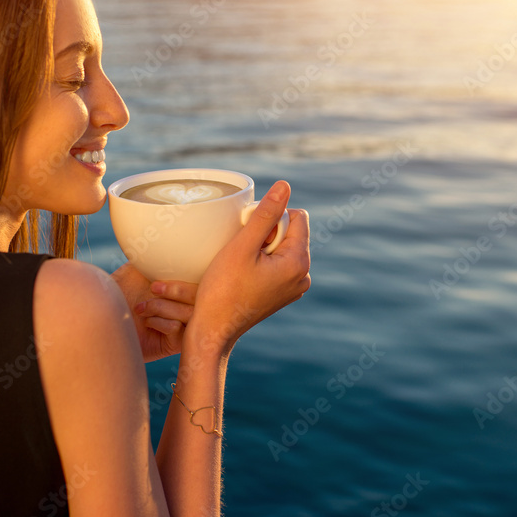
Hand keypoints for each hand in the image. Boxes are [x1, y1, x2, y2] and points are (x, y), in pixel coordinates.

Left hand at [111, 262, 197, 362]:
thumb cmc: (119, 290)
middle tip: (152, 288)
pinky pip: (179, 329)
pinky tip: (146, 323)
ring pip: (191, 313)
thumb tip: (176, 241)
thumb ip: (160, 256)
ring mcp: (184, 325)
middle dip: (175, 291)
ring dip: (162, 307)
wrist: (101, 317)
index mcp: (185, 288)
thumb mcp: (140, 266)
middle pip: (203, 297)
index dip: (187, 277)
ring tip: (141, 308)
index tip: (160, 277)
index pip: (203, 281)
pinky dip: (161, 322)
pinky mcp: (175, 344)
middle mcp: (188, 306)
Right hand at [189, 180, 310, 355]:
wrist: (213, 330)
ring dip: (260, 247)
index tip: (248, 235)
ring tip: (240, 265)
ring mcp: (293, 287)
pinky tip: (242, 274)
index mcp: (298, 262)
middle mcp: (303, 276)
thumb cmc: (223, 290)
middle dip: (265, 233)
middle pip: (289, 232)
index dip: (270, 217)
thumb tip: (285, 186)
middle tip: (240, 252)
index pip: (296, 217)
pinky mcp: (282, 294)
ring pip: (280, 247)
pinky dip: (260, 262)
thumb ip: (265, 214)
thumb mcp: (242, 246)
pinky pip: (276, 264)